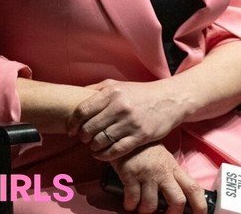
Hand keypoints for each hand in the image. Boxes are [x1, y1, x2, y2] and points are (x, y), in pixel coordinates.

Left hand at [69, 79, 187, 159]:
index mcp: (112, 92)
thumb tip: (75, 96)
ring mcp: (131, 122)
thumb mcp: (119, 84)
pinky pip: (116, 151)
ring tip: (94, 146)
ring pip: (101, 141)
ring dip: (93, 147)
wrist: (170, 100)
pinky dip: (104, 155)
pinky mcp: (140, 136)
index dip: (72, 123)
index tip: (71, 131)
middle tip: (84, 139)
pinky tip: (102, 154)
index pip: (82, 111)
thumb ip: (97, 89)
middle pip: (89, 128)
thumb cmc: (141, 93)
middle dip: (83, 137)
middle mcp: (120, 107)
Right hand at [112, 144, 206, 213]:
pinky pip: (132, 200)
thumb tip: (179, 199)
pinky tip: (129, 202)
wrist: (128, 135)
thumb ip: (172, 176)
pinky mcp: (130, 175)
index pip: (193, 188)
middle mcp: (163, 172)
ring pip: (151, 205)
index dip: (200, 205)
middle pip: (177, 201)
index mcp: (174, 168)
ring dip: (145, 210)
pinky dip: (130, 205)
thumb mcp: (165, 160)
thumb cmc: (147, 150)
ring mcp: (147, 174)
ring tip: (142, 206)